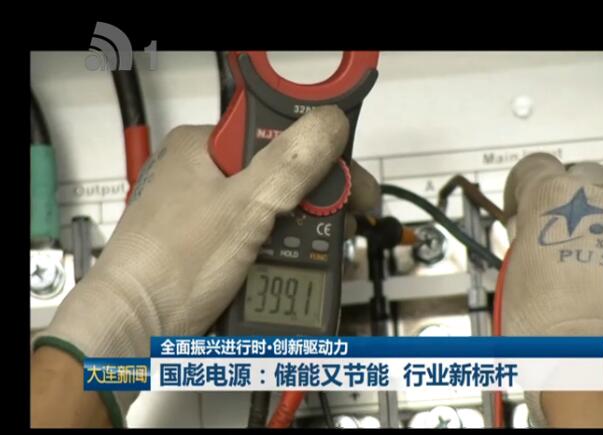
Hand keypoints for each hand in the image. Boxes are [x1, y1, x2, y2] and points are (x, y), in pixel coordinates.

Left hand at [33, 106, 379, 424]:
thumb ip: (291, 164)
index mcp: (201, 147)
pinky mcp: (212, 245)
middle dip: (317, 200)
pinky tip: (304, 260)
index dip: (319, 155)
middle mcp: (203, 174)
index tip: (350, 182)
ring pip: (272, 208)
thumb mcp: (243, 207)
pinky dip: (284, 248)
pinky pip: (259, 235)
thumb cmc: (172, 266)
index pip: (275, 133)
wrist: (135, 331)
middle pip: (279, 173)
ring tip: (332, 246)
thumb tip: (329, 124)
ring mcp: (207, 212)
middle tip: (347, 219)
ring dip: (305, 228)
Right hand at [502, 150, 602, 425]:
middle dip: (573, 190)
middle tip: (567, 220)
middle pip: (585, 170)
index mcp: (552, 197)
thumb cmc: (552, 327)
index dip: (523, 185)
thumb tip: (529, 236)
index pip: (533, 167)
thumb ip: (525, 242)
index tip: (521, 208)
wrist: (601, 363)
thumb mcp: (513, 276)